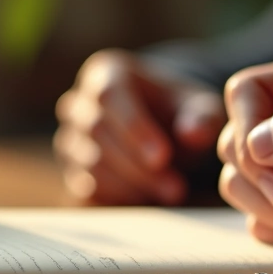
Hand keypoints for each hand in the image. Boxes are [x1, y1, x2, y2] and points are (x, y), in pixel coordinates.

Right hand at [55, 49, 224, 204]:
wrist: (164, 133)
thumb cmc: (181, 113)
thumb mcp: (200, 109)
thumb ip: (201, 117)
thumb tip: (193, 133)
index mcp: (106, 72)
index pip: (109, 96)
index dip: (134, 128)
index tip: (163, 156)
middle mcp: (79, 103)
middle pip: (97, 132)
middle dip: (137, 164)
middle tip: (176, 187)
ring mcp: (70, 139)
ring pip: (89, 164)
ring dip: (131, 185)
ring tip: (171, 193)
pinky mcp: (72, 171)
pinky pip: (85, 189)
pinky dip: (118, 200)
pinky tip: (150, 201)